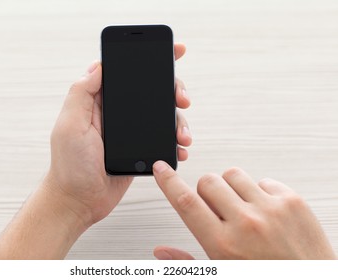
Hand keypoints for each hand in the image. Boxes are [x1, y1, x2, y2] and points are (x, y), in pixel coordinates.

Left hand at [44, 44, 191, 229]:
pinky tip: (179, 148)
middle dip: (172, 90)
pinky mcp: (140, 149)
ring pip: (161, 115)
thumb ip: (81, 93)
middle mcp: (116, 113)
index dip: (149, 59)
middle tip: (182, 99)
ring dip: (178, 120)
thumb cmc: (70, 166)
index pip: (126, 71)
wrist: (79, 200)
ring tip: (183, 135)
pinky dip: (174, 142)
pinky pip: (162, 139)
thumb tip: (98, 65)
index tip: (173, 52)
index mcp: (99, 101)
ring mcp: (130, 131)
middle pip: (152, 91)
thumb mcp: (69, 125)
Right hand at [152, 161, 335, 258]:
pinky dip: (259, 192)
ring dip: (231, 189)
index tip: (161, 169)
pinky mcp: (293, 201)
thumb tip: (161, 252)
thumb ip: (187, 262)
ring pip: (233, 175)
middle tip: (217, 209)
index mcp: (223, 245)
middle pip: (208, 181)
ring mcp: (272, 209)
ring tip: (242, 210)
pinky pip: (263, 180)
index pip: (186, 202)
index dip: (168, 181)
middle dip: (206, 192)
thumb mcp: (220, 277)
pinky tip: (265, 213)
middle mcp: (247, 223)